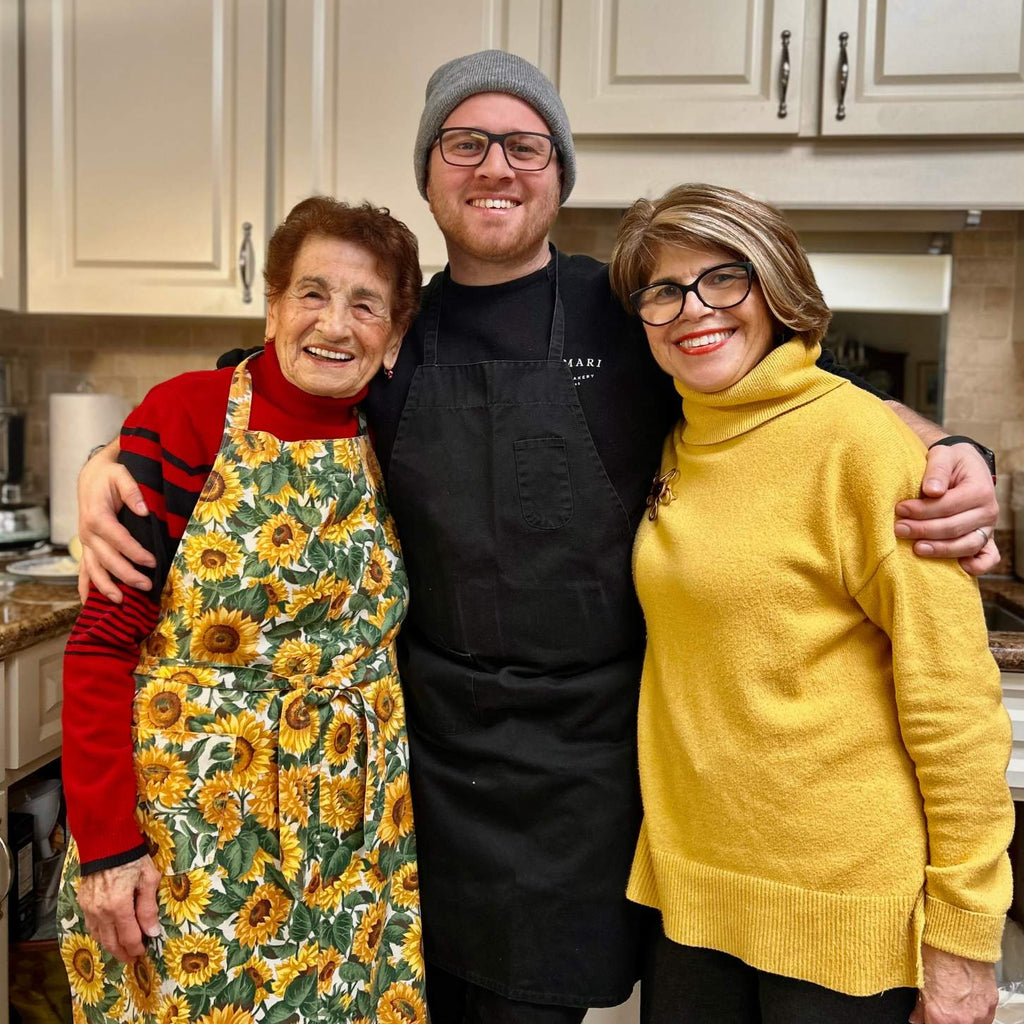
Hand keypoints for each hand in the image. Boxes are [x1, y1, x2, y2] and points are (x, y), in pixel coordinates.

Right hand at [77, 440, 154, 603]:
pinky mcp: (87, 547)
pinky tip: (90, 602)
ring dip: (106, 587)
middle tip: (147, 586)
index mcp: (97, 517)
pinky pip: (84, 570)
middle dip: (126, 575)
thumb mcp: (121, 475)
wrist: (92, 477)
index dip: (135, 553)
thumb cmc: (109, 476)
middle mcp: (88, 533)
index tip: (152, 563)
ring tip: (121, 602)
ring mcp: (86, 543)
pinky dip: (86, 587)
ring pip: (93, 569)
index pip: (118, 539)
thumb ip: (132, 491)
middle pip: (107, 559)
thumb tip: (143, 510)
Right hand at [77, 856, 161, 961]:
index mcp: (119, 906)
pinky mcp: (83, 903)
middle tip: (132, 958)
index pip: (128, 937)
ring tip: (122, 950)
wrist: (107, 843)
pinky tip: (108, 935)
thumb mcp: (148, 879)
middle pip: (111, 942)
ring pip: (99, 936)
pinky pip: (91, 926)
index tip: (143, 953)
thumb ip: (148, 907)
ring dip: (111, 946)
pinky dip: (101, 934)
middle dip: (123, 953)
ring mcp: (89, 908)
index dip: (136, 948)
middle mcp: (101, 911)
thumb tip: (152, 931)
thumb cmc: (132, 858)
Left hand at [894, 442, 999, 575]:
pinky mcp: (985, 539)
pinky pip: (988, 557)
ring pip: (967, 545)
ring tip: (916, 548)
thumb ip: (937, 470)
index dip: (923, 510)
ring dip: (941, 550)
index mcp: (980, 489)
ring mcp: (988, 528)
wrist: (964, 467)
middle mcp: (988, 511)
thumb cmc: (951, 462)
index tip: (899, 509)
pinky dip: (978, 566)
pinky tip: (960, 568)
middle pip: (954, 527)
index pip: (948, 505)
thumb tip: (932, 491)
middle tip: (899, 529)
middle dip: (924, 530)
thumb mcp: (943, 455)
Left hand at [908, 945, 996, 1023]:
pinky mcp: (991, 1002)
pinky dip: (975, 1010)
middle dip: (945, 1018)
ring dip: (961, 1017)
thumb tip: (917, 1017)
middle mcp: (963, 1019)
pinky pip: (984, 1015)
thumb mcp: (920, 980)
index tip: (926, 1017)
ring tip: (953, 1001)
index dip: (928, 1021)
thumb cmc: (935, 952)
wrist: (957, 936)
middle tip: (940, 1007)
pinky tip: (966, 997)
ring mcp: (980, 1012)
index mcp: (941, 1015)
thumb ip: (920, 1006)